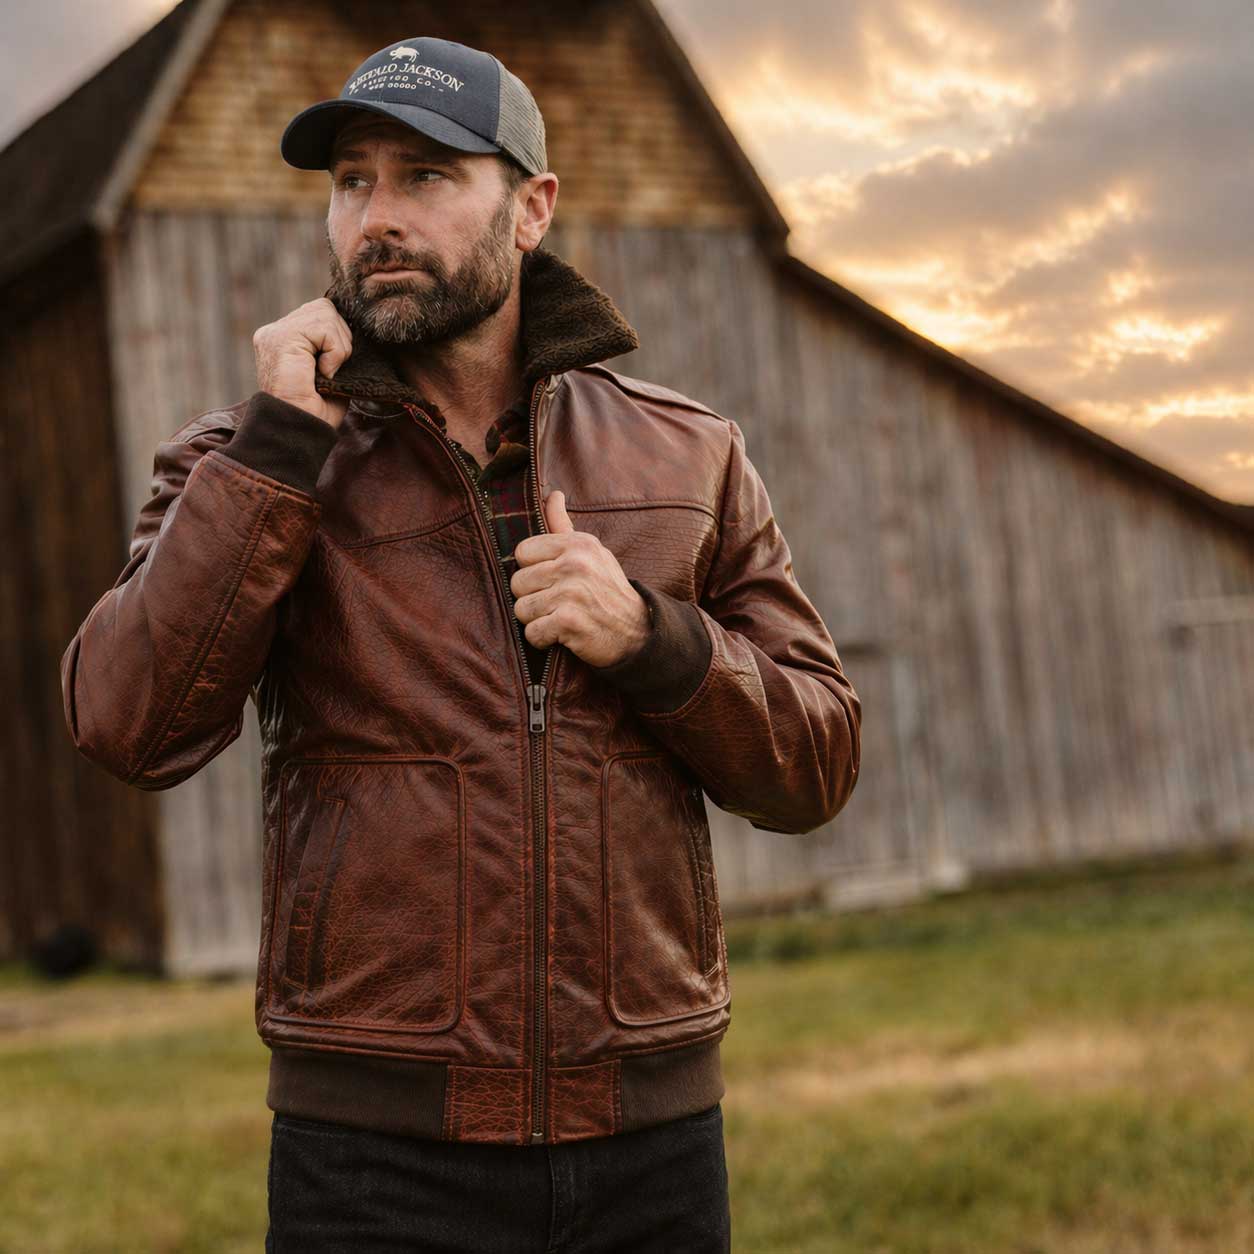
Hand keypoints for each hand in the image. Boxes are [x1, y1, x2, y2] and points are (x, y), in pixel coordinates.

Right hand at [252, 297, 352, 428]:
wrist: (300, 431)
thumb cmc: (316, 411)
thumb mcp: (332, 372)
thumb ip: (335, 346)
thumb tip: (355, 327)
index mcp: (284, 338)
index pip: (320, 313)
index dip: (337, 336)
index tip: (334, 367)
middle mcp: (275, 331)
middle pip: (324, 307)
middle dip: (340, 338)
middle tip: (333, 369)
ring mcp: (275, 333)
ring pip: (326, 313)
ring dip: (338, 347)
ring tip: (327, 372)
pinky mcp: (281, 338)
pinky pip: (324, 327)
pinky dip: (335, 351)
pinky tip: (324, 372)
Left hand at [511, 491, 650, 666]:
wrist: (638, 631)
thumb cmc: (607, 590)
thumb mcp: (591, 552)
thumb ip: (563, 525)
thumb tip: (553, 494)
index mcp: (577, 543)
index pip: (522, 552)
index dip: (532, 570)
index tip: (553, 580)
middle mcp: (575, 564)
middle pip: (517, 583)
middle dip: (533, 598)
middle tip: (559, 603)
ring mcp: (572, 593)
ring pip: (522, 609)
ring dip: (537, 620)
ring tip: (561, 617)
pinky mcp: (569, 622)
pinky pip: (532, 633)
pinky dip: (544, 639)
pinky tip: (563, 635)